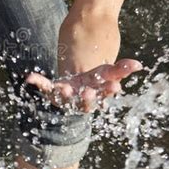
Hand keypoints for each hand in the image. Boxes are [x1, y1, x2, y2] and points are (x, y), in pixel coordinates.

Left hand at [26, 58, 141, 111]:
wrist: (75, 87)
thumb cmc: (94, 80)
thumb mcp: (108, 72)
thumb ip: (122, 69)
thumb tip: (139, 65)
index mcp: (97, 95)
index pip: (105, 94)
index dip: (108, 91)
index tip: (113, 87)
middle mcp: (81, 99)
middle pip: (85, 103)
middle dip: (87, 99)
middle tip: (87, 93)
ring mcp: (67, 96)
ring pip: (66, 99)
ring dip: (65, 94)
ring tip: (65, 88)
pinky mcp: (53, 91)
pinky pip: (45, 87)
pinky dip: (38, 82)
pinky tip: (30, 77)